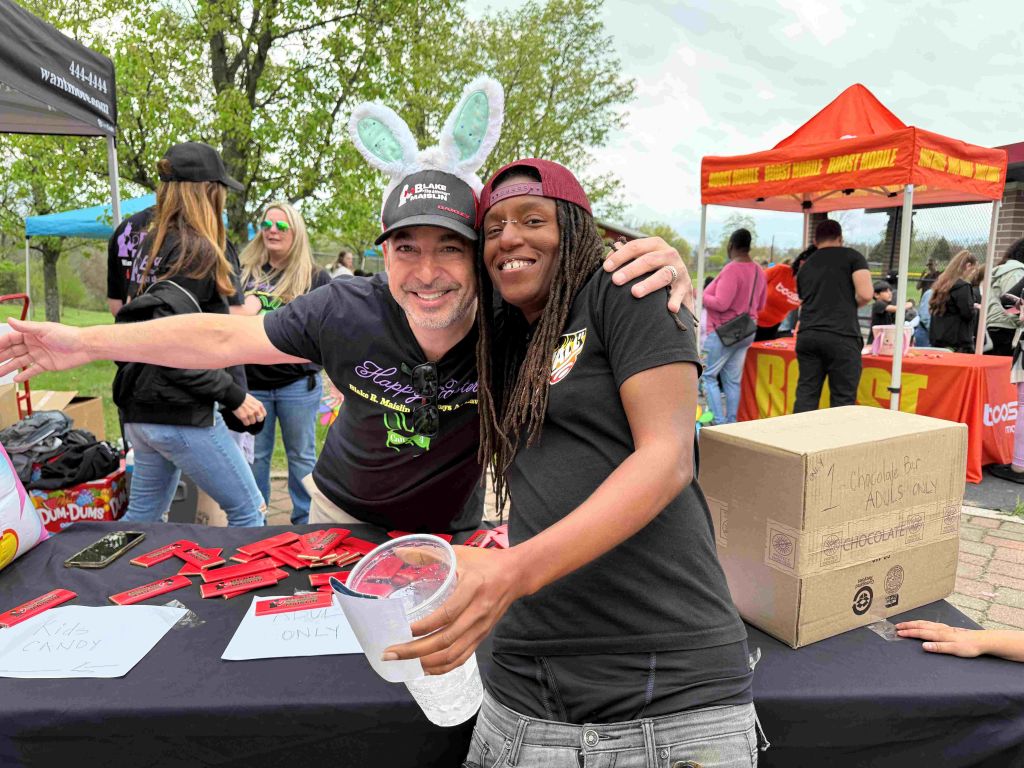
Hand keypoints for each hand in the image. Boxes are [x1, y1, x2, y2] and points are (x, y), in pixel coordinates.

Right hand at [0, 318, 91, 380]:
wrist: (85, 347)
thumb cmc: (67, 335)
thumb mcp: (44, 329)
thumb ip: (26, 327)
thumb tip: (9, 319)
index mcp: (31, 334)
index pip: (10, 339)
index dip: (0, 344)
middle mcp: (33, 344)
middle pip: (12, 351)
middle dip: (1, 357)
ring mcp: (39, 355)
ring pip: (19, 362)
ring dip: (8, 367)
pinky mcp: (46, 365)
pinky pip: (32, 371)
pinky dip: (24, 375)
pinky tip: (15, 379)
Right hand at [232, 394, 265, 425]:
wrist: (235, 397)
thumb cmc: (243, 397)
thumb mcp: (253, 399)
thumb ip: (256, 405)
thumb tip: (257, 412)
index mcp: (259, 405)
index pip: (264, 414)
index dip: (260, 416)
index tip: (257, 416)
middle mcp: (256, 409)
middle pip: (259, 419)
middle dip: (256, 419)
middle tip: (251, 418)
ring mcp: (250, 413)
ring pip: (253, 422)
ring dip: (249, 420)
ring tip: (245, 417)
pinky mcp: (244, 417)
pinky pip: (247, 423)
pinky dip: (245, 422)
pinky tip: (242, 419)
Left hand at [381, 545, 526, 674]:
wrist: (517, 574)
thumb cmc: (486, 562)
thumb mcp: (460, 553)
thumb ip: (430, 553)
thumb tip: (400, 552)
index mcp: (473, 587)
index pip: (447, 613)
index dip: (424, 625)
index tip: (403, 629)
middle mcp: (478, 611)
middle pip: (446, 639)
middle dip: (416, 650)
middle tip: (391, 652)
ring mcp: (481, 627)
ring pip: (453, 653)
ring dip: (427, 662)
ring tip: (404, 663)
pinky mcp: (483, 636)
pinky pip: (463, 657)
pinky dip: (443, 667)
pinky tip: (426, 668)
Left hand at [603, 237, 693, 314]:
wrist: (679, 284)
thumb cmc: (652, 270)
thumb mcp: (641, 259)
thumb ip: (626, 256)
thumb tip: (608, 256)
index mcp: (656, 245)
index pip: (636, 247)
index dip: (620, 256)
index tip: (606, 268)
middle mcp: (669, 254)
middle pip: (649, 260)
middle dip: (631, 270)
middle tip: (616, 280)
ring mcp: (679, 270)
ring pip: (663, 275)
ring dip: (649, 284)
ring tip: (635, 293)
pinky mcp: (685, 287)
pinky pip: (680, 294)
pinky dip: (675, 300)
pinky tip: (670, 308)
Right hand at [895, 621, 987, 656]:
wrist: (982, 641)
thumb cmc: (969, 647)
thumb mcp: (954, 650)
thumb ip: (939, 647)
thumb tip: (923, 646)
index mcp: (940, 634)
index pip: (921, 632)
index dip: (909, 632)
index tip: (898, 633)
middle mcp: (940, 629)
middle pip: (921, 625)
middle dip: (908, 625)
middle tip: (897, 626)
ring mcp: (944, 628)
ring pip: (926, 623)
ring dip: (914, 623)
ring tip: (906, 623)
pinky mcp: (948, 629)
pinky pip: (931, 624)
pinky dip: (923, 623)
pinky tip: (924, 624)